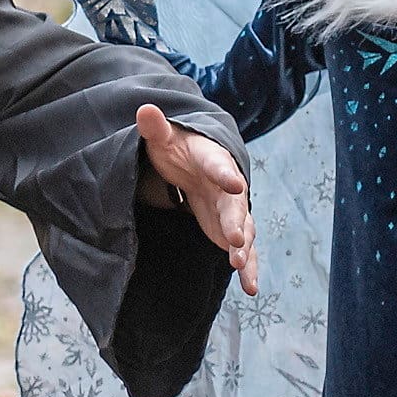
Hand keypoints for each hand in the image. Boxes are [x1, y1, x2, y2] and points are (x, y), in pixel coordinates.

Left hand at [136, 102, 257, 296]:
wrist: (194, 161)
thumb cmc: (176, 147)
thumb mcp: (163, 138)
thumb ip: (156, 128)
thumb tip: (144, 108)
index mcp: (213, 159)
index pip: (219, 166)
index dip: (226, 175)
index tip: (233, 184)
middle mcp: (229, 186)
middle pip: (235, 205)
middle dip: (237, 222)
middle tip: (237, 239)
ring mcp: (232, 210)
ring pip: (244, 230)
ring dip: (244, 248)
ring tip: (242, 267)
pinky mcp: (230, 230)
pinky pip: (243, 250)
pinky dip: (248, 267)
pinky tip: (251, 288)